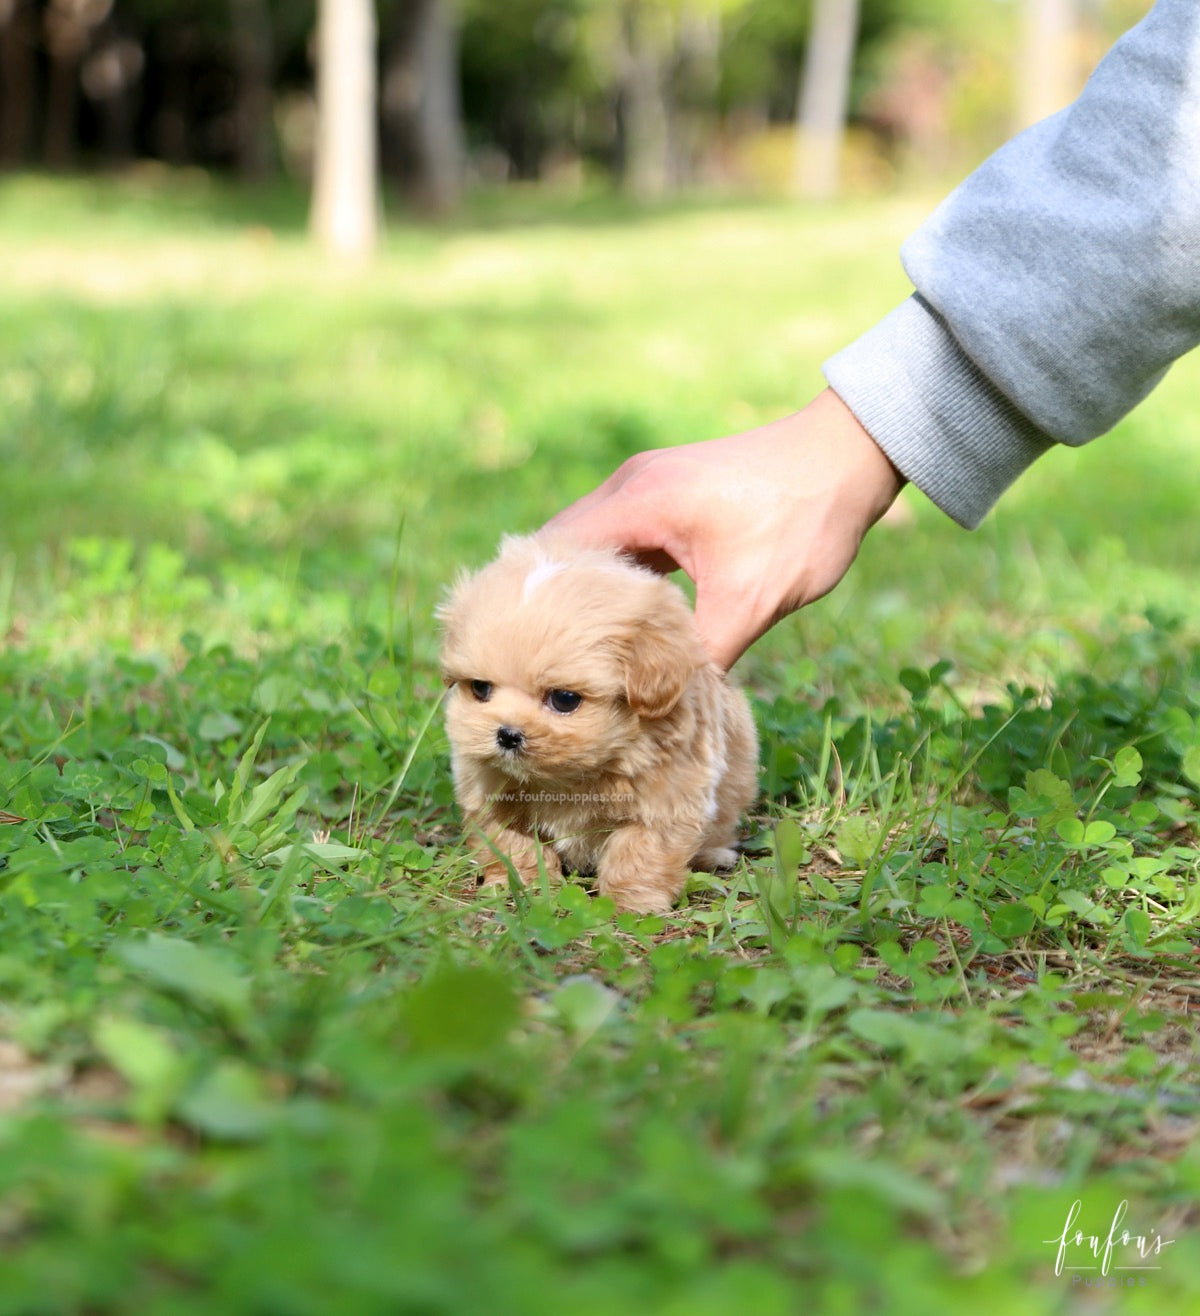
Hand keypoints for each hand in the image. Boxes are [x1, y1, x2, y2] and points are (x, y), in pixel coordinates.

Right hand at [544, 388, 904, 669]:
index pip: (554, 556)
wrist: (852, 455)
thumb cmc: (803, 518)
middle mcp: (630, 487)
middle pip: (563, 550)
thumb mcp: (752, 600)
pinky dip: (617, 579)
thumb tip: (665, 706)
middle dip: (555, 605)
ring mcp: (649, 487)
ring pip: (594, 546)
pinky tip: (625, 622)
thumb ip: (703, 655)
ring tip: (576, 651)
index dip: (537, 608)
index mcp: (636, 502)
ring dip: (588, 593)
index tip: (529, 658)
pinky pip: (624, 541)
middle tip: (545, 664)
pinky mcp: (671, 497)